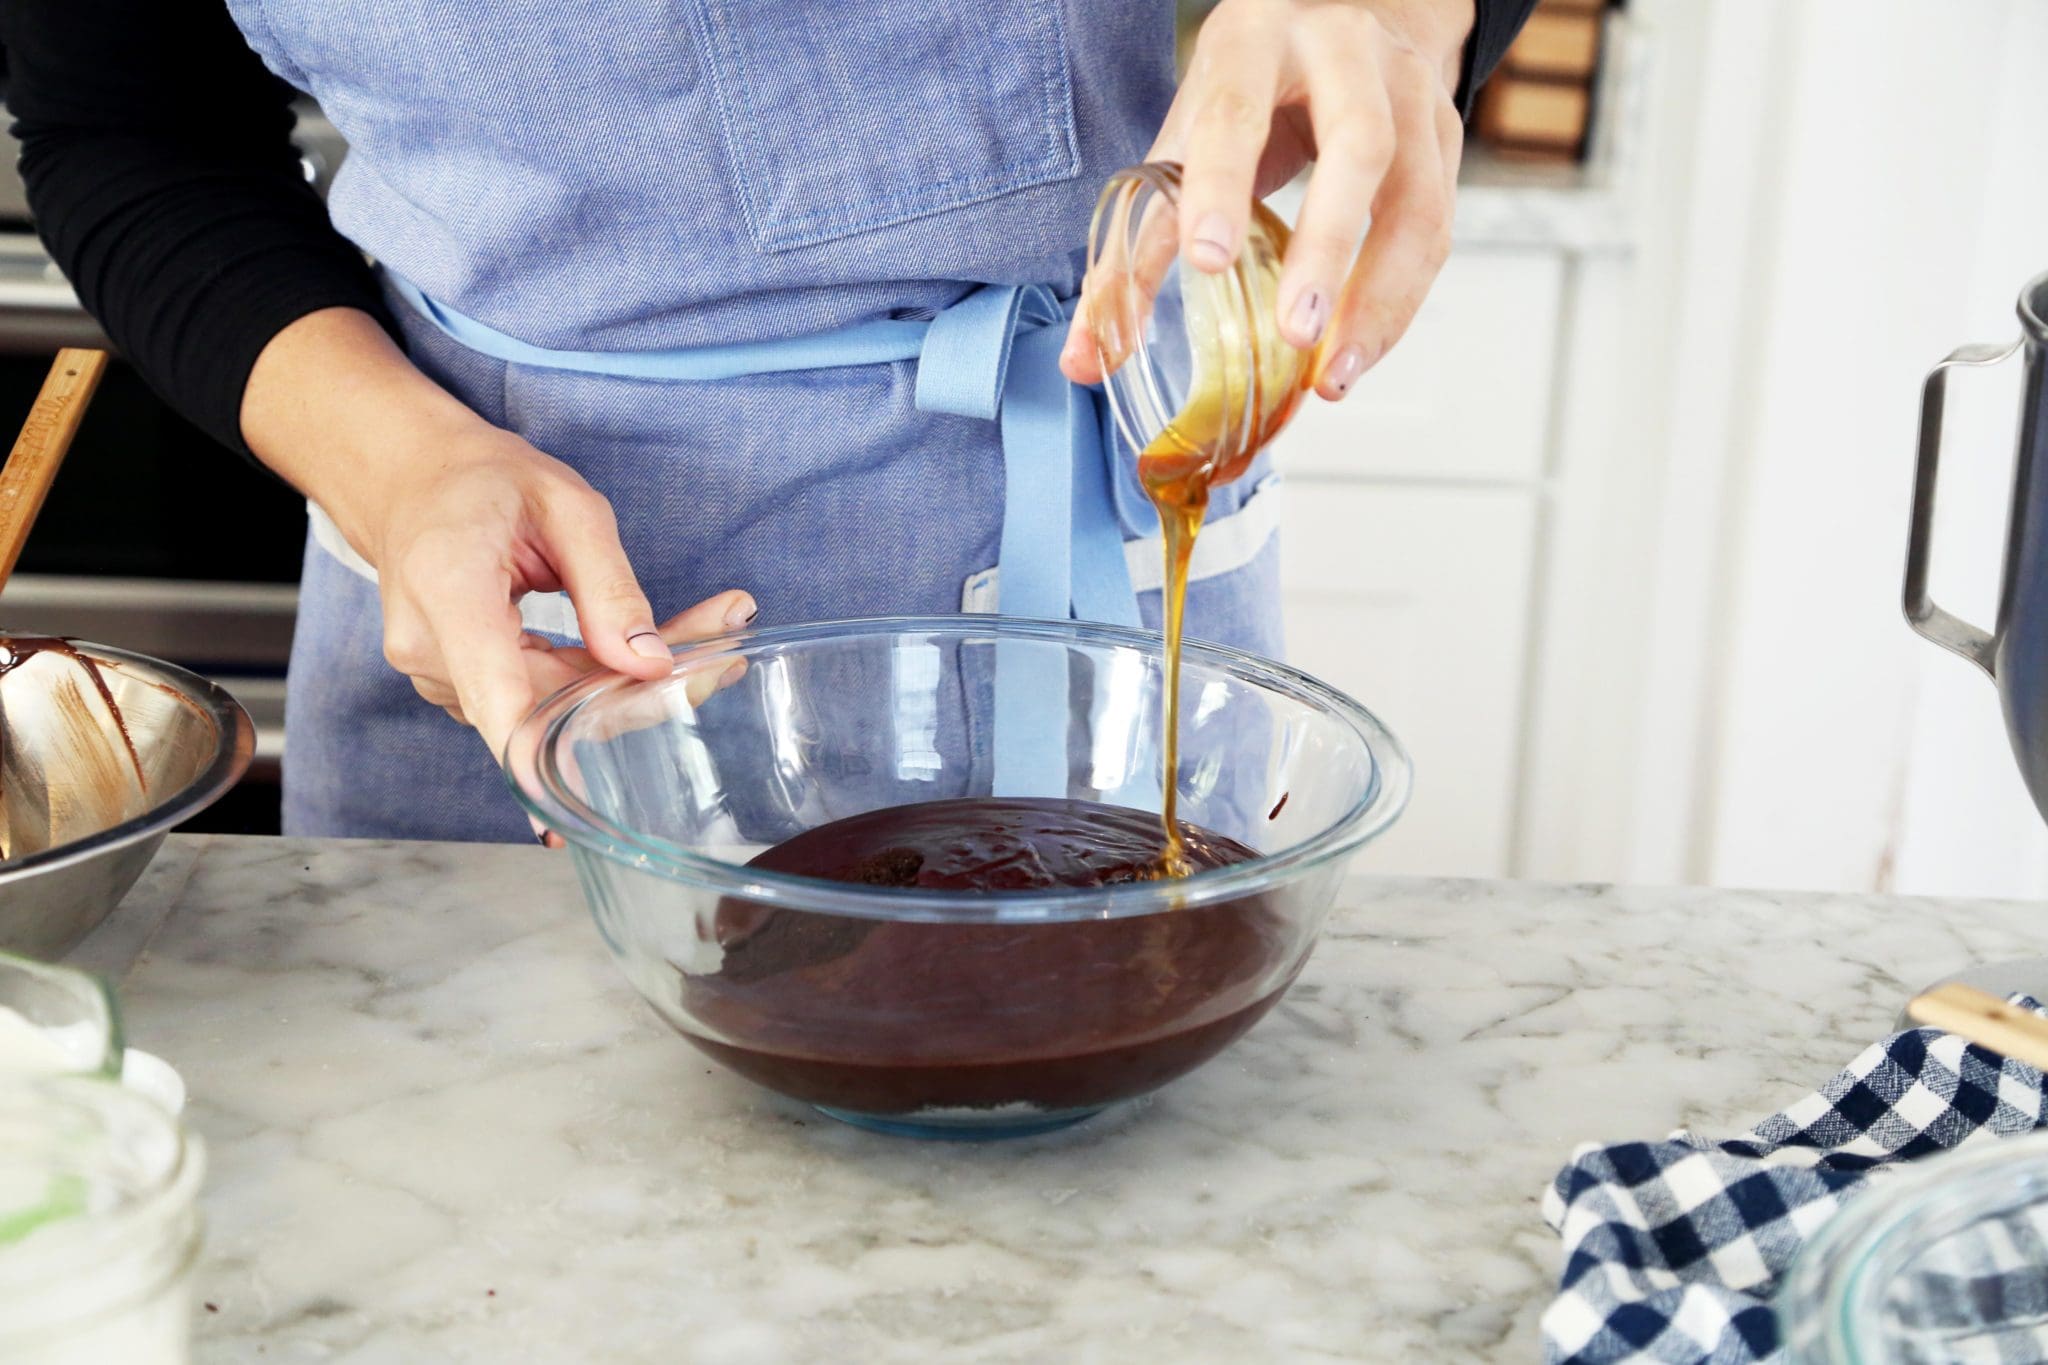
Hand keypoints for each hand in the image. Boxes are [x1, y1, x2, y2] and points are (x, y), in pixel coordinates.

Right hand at [363, 421, 755, 753]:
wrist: (410, 478)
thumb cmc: (483, 480)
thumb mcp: (564, 504)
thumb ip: (609, 587)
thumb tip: (649, 664)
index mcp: (449, 592)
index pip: (496, 697)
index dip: (537, 763)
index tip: (569, 821)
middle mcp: (432, 651)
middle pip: (548, 711)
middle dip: (648, 691)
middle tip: (729, 644)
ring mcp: (439, 678)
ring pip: (552, 711)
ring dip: (630, 684)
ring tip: (712, 630)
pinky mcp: (461, 688)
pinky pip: (538, 701)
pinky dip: (597, 682)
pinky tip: (653, 652)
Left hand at [1063, 0, 1471, 400]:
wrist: (1340, 20)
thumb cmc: (1249, 91)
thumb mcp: (1182, 141)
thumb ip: (1133, 251)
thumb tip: (1087, 358)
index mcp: (1258, 41)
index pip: (1239, 109)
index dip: (1222, 182)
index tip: (1210, 258)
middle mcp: (1346, 53)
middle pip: (1357, 145)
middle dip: (1328, 245)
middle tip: (1295, 332)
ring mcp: (1408, 92)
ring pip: (1415, 198)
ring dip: (1380, 297)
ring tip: (1333, 372)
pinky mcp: (1444, 137)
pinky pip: (1436, 231)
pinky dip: (1399, 302)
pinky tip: (1358, 351)